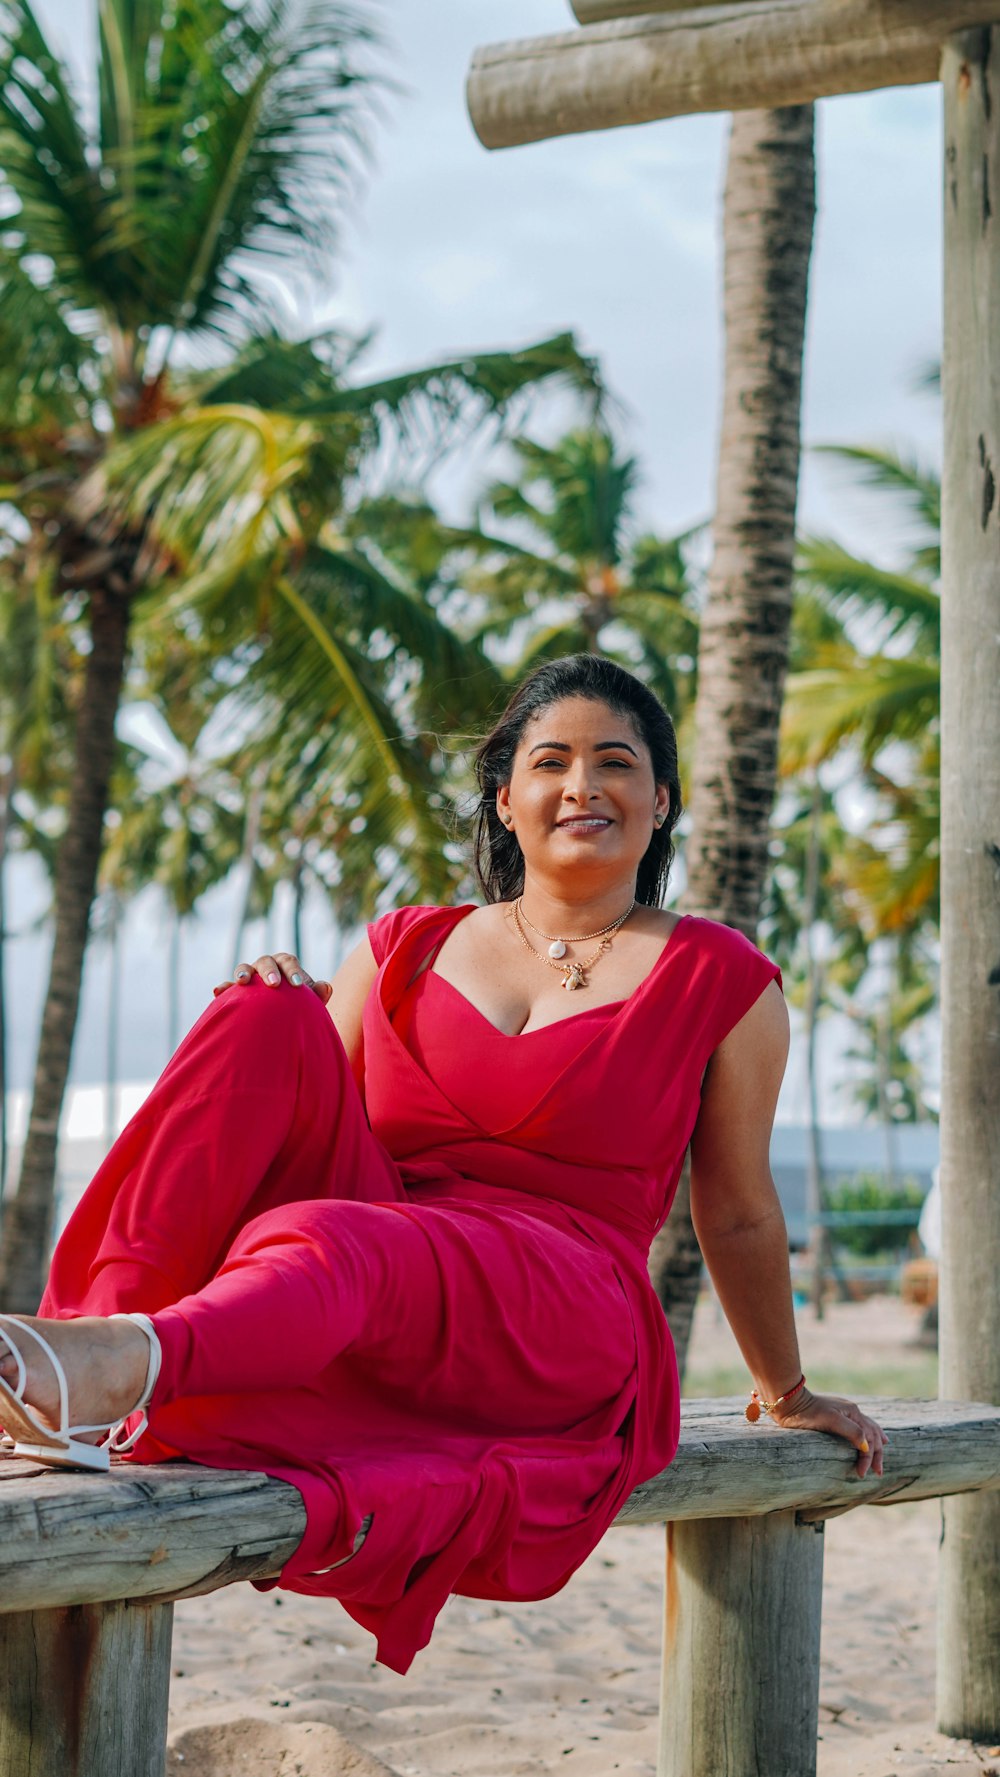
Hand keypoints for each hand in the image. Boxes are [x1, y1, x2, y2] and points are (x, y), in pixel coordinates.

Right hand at [212, 951, 332, 1004]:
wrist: (282, 1019)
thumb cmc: (298, 1007)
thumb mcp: (310, 1004)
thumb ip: (317, 996)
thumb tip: (325, 987)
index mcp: (285, 965)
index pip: (288, 961)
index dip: (293, 971)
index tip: (298, 986)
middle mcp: (266, 967)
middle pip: (266, 961)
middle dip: (269, 971)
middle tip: (274, 984)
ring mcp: (250, 977)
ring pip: (244, 968)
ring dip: (243, 973)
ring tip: (242, 982)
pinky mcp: (235, 991)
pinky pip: (228, 988)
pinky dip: (224, 988)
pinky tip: (218, 992)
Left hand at [768, 1387, 888, 1478]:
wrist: (789, 1402)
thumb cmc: (807, 1413)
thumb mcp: (831, 1421)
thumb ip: (852, 1432)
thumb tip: (867, 1447)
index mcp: (854, 1413)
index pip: (869, 1439)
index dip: (868, 1457)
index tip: (861, 1473)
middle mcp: (853, 1412)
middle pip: (872, 1434)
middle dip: (877, 1454)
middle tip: (877, 1472)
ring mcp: (845, 1413)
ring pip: (868, 1429)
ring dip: (875, 1444)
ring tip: (881, 1454)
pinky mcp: (837, 1417)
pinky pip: (859, 1427)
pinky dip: (867, 1434)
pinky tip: (868, 1438)